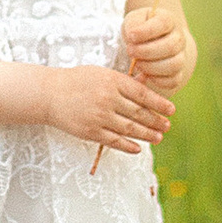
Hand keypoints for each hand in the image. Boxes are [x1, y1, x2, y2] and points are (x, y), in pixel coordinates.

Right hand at [42, 65, 171, 154]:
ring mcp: (100, 117)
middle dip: (156, 121)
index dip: (159, 103)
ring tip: (158, 138)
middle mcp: (108, 99)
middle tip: (167, 126)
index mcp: (112, 81)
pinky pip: (115, 142)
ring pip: (130, 129)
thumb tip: (146, 85)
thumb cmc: (77, 81)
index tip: (171, 110)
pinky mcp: (91, 132)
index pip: (143, 94)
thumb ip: (122, 82)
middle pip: (139, 113)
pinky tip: (138, 148)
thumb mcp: (101, 74)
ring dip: (147, 135)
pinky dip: (128, 146)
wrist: (49, 94)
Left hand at [122, 2, 191, 92]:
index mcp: (168, 21)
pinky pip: (173, 81)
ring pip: (174, 65)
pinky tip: (144, 74)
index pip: (163, 23)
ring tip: (137, 64)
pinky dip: (157, 81)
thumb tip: (133, 36)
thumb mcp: (134, 20)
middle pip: (170, 47)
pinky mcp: (178, 73)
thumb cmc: (140, 29)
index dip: (146, 31)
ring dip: (151, 67)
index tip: (131, 36)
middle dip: (147, 52)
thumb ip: (133, 24)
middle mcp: (178, 38)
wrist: (151, 42)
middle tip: (130, 51)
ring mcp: (181, 56)